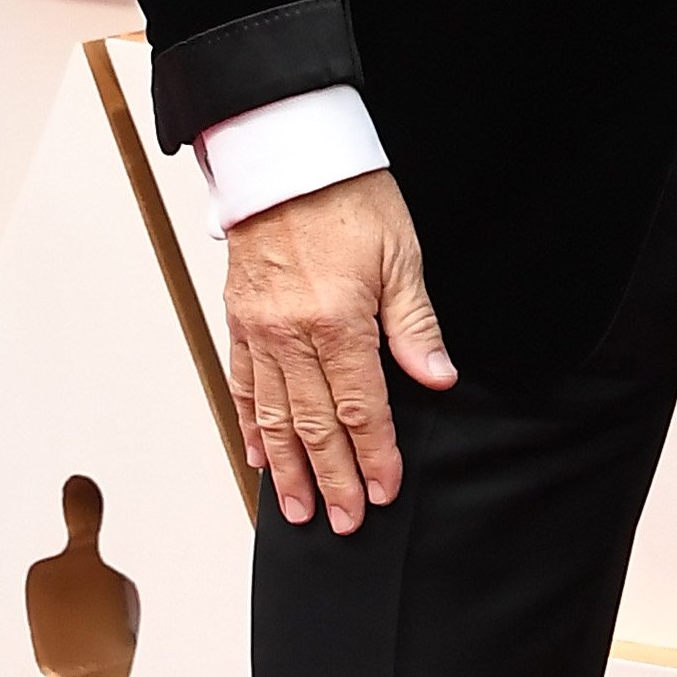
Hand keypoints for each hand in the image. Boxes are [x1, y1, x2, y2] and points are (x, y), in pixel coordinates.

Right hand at [222, 167, 456, 530]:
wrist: (285, 154)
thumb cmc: (349, 197)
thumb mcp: (402, 256)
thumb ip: (416, 325)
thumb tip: (438, 378)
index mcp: (339, 321)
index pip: (362, 409)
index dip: (376, 456)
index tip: (385, 491)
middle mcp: (292, 334)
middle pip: (315, 425)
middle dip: (333, 479)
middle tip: (346, 523)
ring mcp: (259, 330)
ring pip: (273, 416)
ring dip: (287, 469)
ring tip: (298, 510)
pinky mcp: (239, 319)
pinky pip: (243, 385)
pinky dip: (251, 425)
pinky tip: (258, 457)